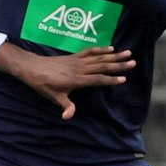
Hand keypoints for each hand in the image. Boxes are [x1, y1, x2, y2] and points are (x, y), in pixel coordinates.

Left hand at [0, 43, 132, 119]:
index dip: (111, 79)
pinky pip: (90, 51)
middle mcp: (80, 69)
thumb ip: (65, 106)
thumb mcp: (53, 97)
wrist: (32, 68)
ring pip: (99, 57)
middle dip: (119, 65)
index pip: (98, 79)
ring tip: (128, 53)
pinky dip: (101, 49)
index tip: (124, 79)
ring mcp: (78, 61)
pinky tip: (111, 48)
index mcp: (77, 80)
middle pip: (103, 66)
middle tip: (133, 62)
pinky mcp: (74, 56)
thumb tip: (69, 117)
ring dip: (114, 56)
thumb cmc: (43, 85)